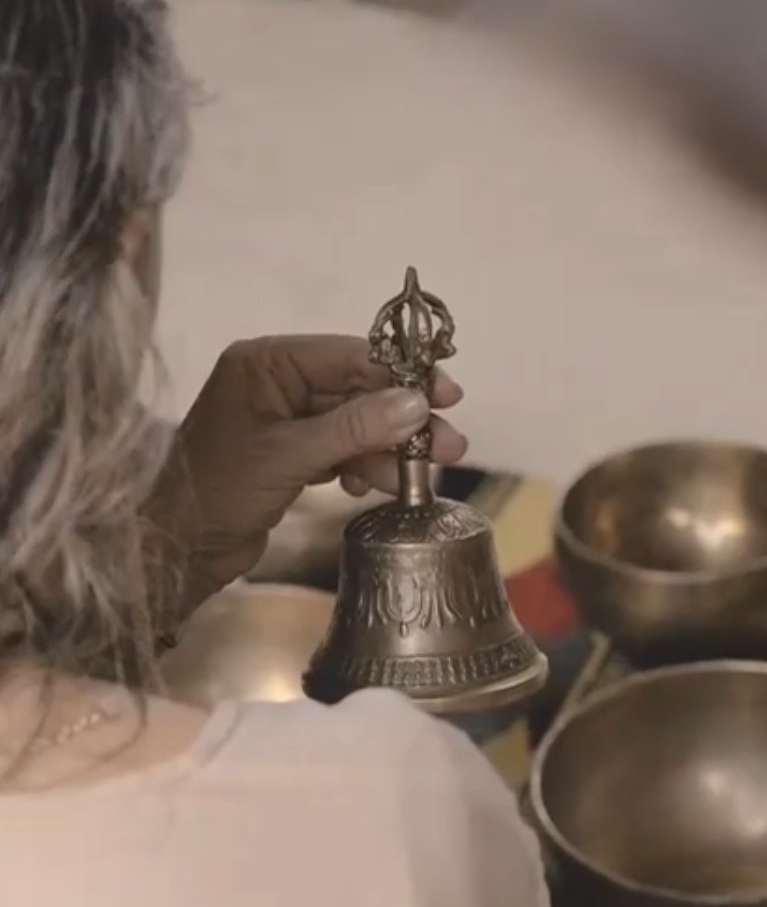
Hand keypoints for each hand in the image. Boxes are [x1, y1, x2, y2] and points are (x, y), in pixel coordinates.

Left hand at [146, 335, 466, 624]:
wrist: (176, 551)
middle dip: (402, 420)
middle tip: (450, 444)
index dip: (400, 375)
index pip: (347, 355)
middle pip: (357, 391)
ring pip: (353, 425)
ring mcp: (283, 419)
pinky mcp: (289, 454)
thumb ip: (354, 428)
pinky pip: (340, 451)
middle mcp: (275, 382)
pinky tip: (374, 488)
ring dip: (388, 450)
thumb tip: (416, 404)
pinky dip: (361, 468)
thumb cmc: (217, 493)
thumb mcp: (289, 456)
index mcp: (264, 362)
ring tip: (426, 476)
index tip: (445, 394)